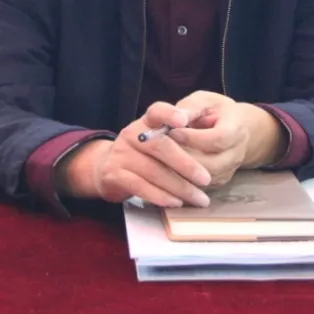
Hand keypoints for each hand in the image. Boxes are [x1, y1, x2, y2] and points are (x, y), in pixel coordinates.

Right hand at [58, 102, 212, 207]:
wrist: (105, 168)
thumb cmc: (143, 153)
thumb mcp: (158, 138)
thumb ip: (178, 136)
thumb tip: (207, 140)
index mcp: (146, 121)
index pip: (157, 111)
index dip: (169, 114)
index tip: (184, 120)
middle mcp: (131, 134)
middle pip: (159, 146)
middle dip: (185, 164)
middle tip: (206, 179)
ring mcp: (121, 154)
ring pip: (153, 171)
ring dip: (179, 187)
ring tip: (199, 199)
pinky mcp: (114, 175)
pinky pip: (140, 186)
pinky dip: (160, 196)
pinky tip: (176, 203)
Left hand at [170, 92, 286, 185]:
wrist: (237, 129)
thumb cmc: (216, 111)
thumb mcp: (205, 100)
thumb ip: (191, 107)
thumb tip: (176, 117)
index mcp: (236, 129)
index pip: (218, 139)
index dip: (193, 138)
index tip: (172, 131)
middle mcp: (236, 155)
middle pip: (210, 165)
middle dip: (183, 157)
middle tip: (161, 148)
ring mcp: (228, 172)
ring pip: (202, 180)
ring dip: (180, 171)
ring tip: (162, 158)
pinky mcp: (218, 183)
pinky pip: (198, 187)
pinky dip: (180, 180)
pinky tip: (166, 168)